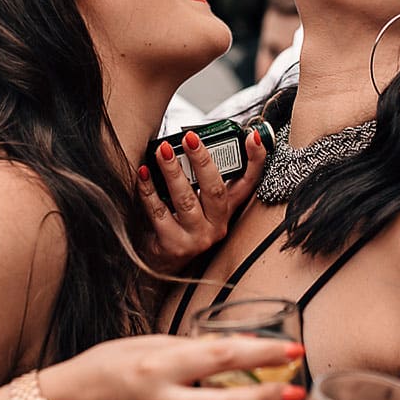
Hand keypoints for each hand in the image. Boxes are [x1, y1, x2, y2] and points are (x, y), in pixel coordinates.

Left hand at [137, 127, 267, 272]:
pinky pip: (160, 212)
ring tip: (163, 151)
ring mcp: (197, 238)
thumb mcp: (198, 202)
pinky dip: (149, 191)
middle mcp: (216, 225)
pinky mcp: (174, 245)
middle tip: (190, 138)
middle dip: (202, 160)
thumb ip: (200, 178)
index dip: (255, 160)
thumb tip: (189, 141)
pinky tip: (143, 174)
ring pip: (186, 200)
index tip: (254, 137)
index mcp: (226, 209)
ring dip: (173, 171)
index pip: (248, 183)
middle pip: (215, 189)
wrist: (160, 261)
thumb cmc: (178, 223)